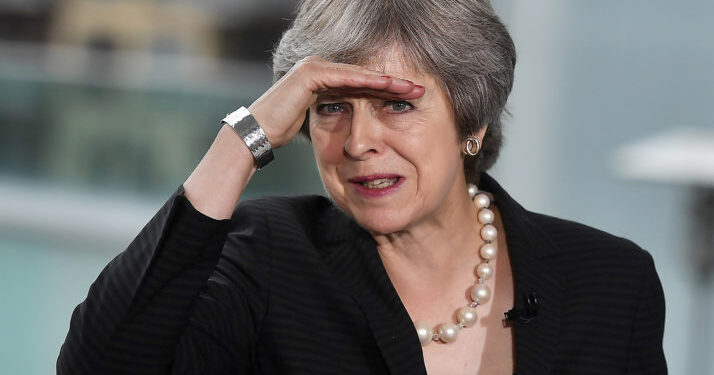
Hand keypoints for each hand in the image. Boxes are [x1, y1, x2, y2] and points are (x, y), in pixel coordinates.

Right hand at [248, 56, 424, 147]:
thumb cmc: (281, 132)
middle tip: (420, 89)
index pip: (363, 86)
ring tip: (411, 87)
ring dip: (387, 81)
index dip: (389, 92)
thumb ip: (334, 118)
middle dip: (394, 84)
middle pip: (365, 77)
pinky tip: (388, 85)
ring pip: (359, 75)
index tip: (413, 100)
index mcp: (324, 81)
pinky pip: (346, 77)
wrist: (256, 133)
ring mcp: (315, 67)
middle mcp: (321, 69)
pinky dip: (368, 81)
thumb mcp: (317, 124)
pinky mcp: (310, 73)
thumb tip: (353, 129)